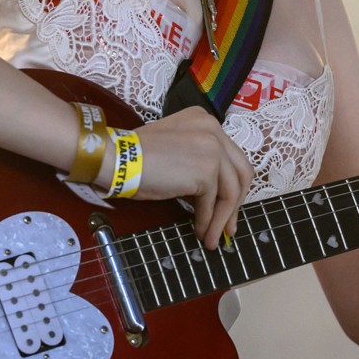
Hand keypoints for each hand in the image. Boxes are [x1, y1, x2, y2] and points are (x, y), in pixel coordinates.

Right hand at [100, 106, 252, 249]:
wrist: (116, 158)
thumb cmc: (136, 157)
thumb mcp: (175, 150)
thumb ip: (197, 162)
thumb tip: (214, 198)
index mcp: (205, 121)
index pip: (232, 157)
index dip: (233, 186)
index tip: (227, 208)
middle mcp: (214, 129)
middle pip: (241, 173)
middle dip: (236, 204)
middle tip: (229, 227)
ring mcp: (213, 149)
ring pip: (230, 191)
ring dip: (222, 219)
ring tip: (212, 238)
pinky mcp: (206, 171)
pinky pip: (212, 203)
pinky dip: (207, 220)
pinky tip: (199, 231)